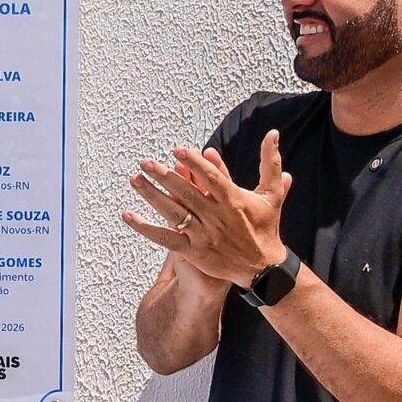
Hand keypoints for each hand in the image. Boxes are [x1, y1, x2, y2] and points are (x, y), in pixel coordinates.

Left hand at [122, 131, 291, 286]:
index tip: (178, 150)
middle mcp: (217, 217)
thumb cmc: (266, 227)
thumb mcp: (272, 194)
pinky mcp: (194, 251)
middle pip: (187, 193)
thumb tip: (273, 133)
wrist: (263, 268)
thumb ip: (270, 162)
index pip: (211, 178)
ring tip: (136, 180)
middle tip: (146, 162)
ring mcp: (204, 235)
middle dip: (165, 176)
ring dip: (152, 196)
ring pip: (174, 212)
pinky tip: (128, 216)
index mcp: (234, 200)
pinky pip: (166, 238)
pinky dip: (146, 228)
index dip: (194, 163)